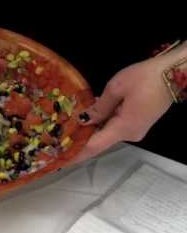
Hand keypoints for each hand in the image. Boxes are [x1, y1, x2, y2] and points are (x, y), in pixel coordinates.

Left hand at [70, 45, 186, 164]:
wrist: (176, 72)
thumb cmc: (146, 77)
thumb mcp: (116, 88)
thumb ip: (99, 107)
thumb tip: (84, 120)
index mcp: (123, 128)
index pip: (94, 146)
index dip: (76, 154)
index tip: (61, 160)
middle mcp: (130, 134)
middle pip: (99, 141)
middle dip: (79, 141)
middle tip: (58, 140)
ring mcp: (135, 129)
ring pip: (106, 132)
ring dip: (89, 130)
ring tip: (67, 127)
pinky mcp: (138, 122)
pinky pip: (114, 126)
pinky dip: (100, 122)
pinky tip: (88, 115)